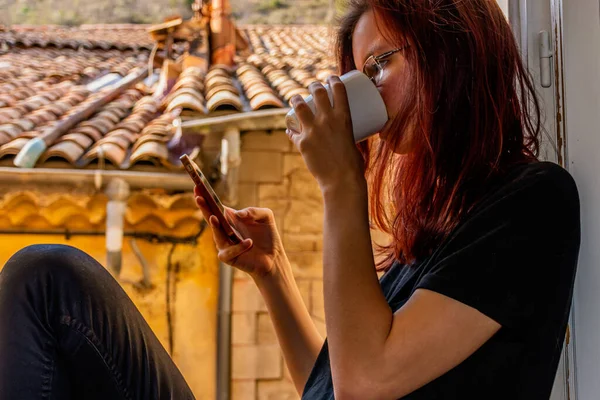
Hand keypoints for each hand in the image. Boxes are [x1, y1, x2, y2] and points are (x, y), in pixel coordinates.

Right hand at [194, 186, 284, 278]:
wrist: (274, 257)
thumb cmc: (268, 236)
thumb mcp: (266, 216)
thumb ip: (254, 211)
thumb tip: (238, 214)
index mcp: (231, 218)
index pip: (215, 206)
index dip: (206, 197)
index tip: (197, 186)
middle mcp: (224, 230)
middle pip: (210, 217)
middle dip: (203, 207)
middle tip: (198, 197)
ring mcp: (225, 244)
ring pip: (216, 235)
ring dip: (215, 226)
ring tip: (214, 217)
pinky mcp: (229, 257)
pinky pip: (229, 251)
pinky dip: (239, 247)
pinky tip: (249, 243)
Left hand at [287, 76, 365, 190]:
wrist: (341, 181)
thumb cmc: (353, 166)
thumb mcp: (354, 143)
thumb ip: (346, 136)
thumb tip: (345, 137)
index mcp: (344, 117)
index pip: (338, 89)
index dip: (333, 80)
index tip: (331, 78)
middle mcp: (327, 119)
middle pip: (318, 92)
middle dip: (314, 86)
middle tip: (313, 87)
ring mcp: (312, 130)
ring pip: (300, 106)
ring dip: (296, 99)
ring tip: (295, 98)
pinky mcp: (302, 142)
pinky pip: (292, 132)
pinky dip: (291, 131)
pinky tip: (290, 130)